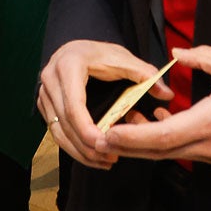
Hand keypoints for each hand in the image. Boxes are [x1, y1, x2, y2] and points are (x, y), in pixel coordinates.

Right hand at [37, 40, 172, 169]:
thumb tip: (166, 93)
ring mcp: (43, 94)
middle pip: (64, 123)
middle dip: (87, 146)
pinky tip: (93, 156)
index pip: (73, 106)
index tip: (105, 144)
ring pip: (58, 132)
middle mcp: (50, 80)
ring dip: (80, 151)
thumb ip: (145, 74)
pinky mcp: (44, 106)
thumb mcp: (124, 59)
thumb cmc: (100, 54)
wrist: (77, 49)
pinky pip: (56, 132)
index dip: (87, 129)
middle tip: (111, 158)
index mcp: (68, 66)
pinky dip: (73, 147)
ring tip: (105, 161)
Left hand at [99, 47, 210, 168]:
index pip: (162, 137)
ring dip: (146, 142)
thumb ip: (202, 58)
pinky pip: (186, 152)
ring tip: (127, 120)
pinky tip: (158, 121)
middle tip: (102, 135)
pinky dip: (166, 141)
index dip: (133, 137)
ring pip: (172, 154)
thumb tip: (176, 54)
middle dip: (129, 145)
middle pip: (160, 152)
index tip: (109, 132)